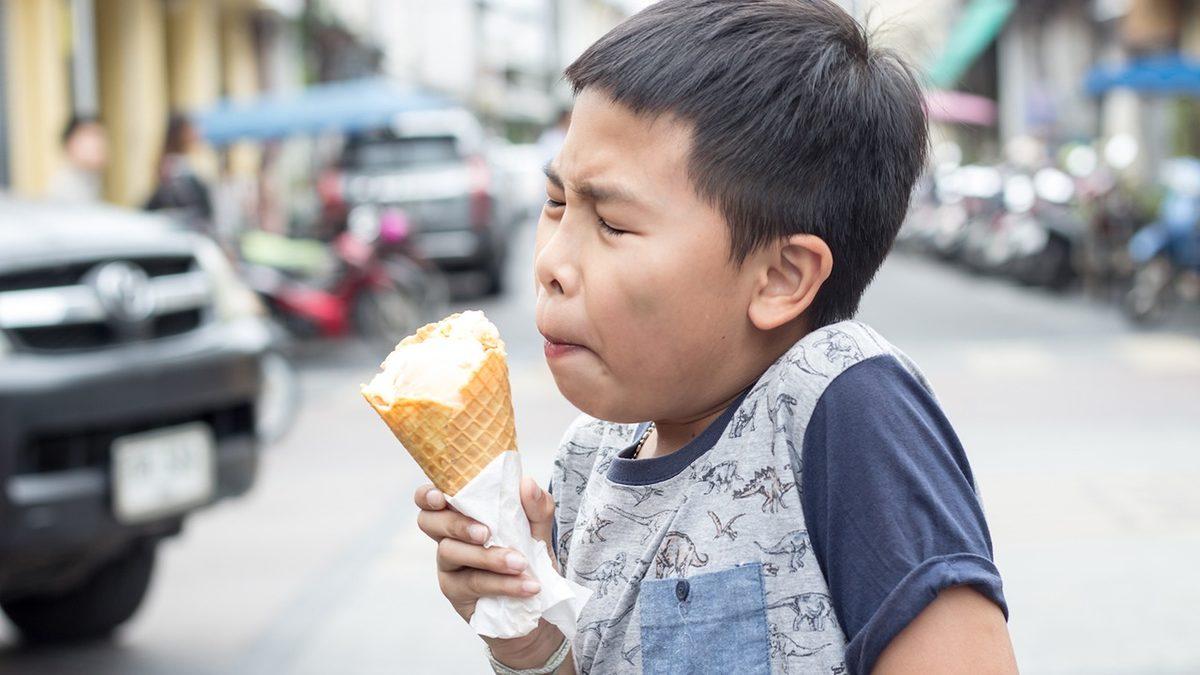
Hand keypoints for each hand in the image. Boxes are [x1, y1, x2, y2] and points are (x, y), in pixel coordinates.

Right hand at [415, 476, 568, 667]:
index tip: (439, 496)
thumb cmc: (531, 557)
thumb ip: (535, 506)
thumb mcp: (539, 529)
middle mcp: (449, 538)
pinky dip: (502, 583)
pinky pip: (473, 584)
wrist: (541, 603)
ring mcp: (450, 567)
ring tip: (521, 563)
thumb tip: (527, 483)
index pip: (431, 499)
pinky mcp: (458, 594)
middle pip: (429, 523)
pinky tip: (527, 586)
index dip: (427, 495)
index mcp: (463, 515)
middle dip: (456, 524)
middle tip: (485, 533)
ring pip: (451, 553)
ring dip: (488, 557)